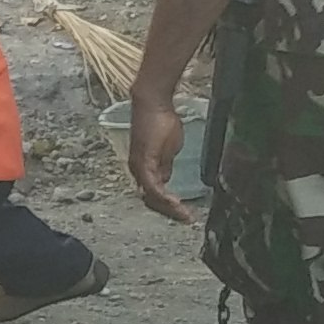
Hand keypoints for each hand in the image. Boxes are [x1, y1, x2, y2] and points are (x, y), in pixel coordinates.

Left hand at [128, 98, 195, 224]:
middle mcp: (137, 171)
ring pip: (151, 197)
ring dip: (168, 208)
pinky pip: (152, 186)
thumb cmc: (162, 122)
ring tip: (185, 215)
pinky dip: (163, 197)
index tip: (185, 213)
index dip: (168, 207)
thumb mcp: (168, 150)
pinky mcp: (143, 161)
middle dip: (169, 212)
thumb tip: (166, 181)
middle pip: (151, 200)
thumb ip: (165, 166)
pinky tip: (176, 203)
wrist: (154, 104)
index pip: (153, 195)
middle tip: (187, 219)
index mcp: (144, 169)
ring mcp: (139, 167)